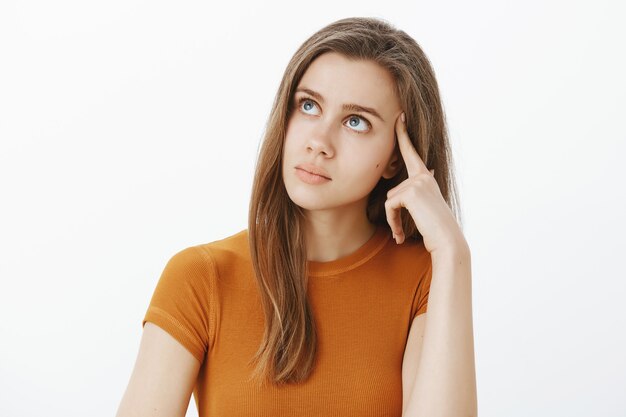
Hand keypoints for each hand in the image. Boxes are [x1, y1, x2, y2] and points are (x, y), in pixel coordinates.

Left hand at [385, 112, 466, 254]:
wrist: (447, 241)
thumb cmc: (435, 229)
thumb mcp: (425, 208)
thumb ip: (415, 196)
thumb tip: (408, 189)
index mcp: (426, 178)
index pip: (411, 153)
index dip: (403, 135)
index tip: (400, 116)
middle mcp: (423, 176)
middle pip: (392, 191)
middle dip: (394, 213)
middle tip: (400, 231)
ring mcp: (418, 182)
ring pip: (390, 200)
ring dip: (393, 219)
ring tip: (403, 233)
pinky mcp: (411, 191)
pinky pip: (390, 206)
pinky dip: (392, 222)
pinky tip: (400, 234)